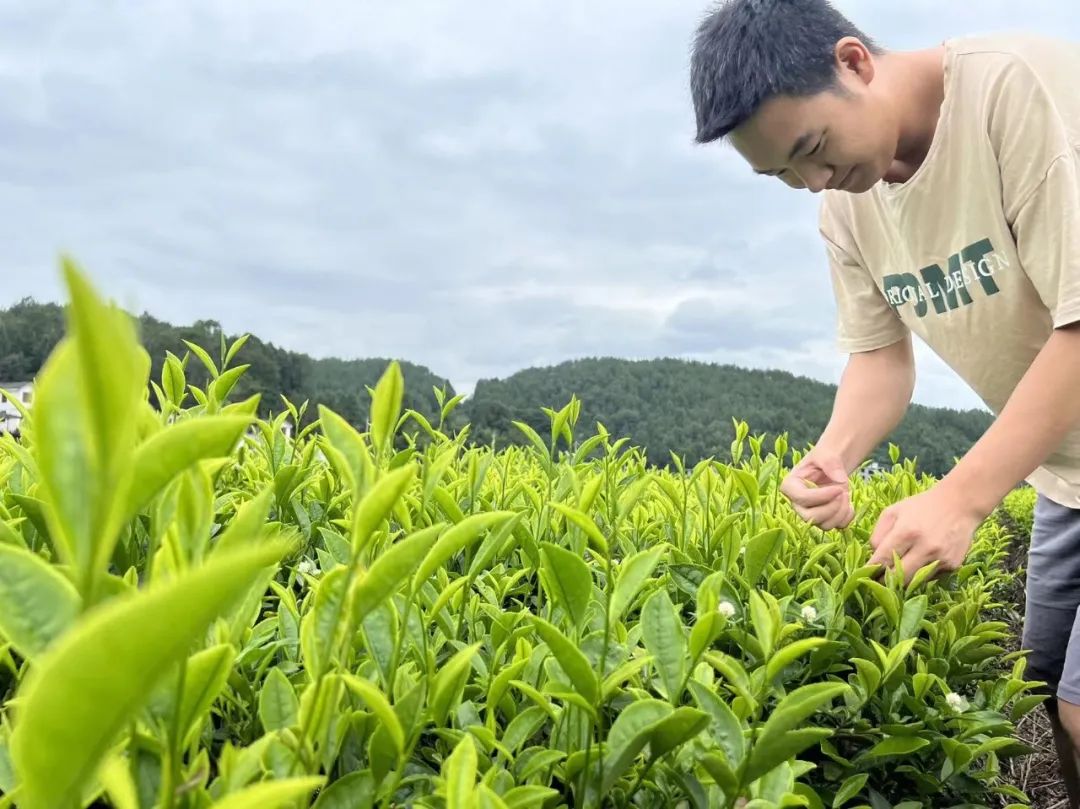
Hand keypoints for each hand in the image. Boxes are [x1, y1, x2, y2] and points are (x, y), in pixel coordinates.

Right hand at [780, 448, 853, 529]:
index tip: (838, 487)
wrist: (833, 465)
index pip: (801, 498)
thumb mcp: (825, 455)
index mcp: (791, 486)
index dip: (821, 496)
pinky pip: (837, 526)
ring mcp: (811, 513)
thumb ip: (831, 464)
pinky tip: (849, 504)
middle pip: (810, 517)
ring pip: (825, 525)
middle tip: (843, 492)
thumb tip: (840, 481)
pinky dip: (847, 517)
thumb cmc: (824, 458)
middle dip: (831, 507)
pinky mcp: (825, 519)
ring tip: (847, 494)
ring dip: (840, 512)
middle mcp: (797, 504)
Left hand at [867, 486, 981, 583]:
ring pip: (914, 581)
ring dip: (903, 579)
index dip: (871, 570)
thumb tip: (873, 557)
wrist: (960, 504)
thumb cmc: (921, 507)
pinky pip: (930, 578)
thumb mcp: (893, 512)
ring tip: (898, 571)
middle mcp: (925, 548)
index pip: (882, 560)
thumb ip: (878, 534)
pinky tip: (921, 561)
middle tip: (879, 579)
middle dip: (885, 581)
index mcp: (906, 532)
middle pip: (898, 577)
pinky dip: (921, 574)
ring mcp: (941, 558)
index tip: (865, 574)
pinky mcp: (953, 565)